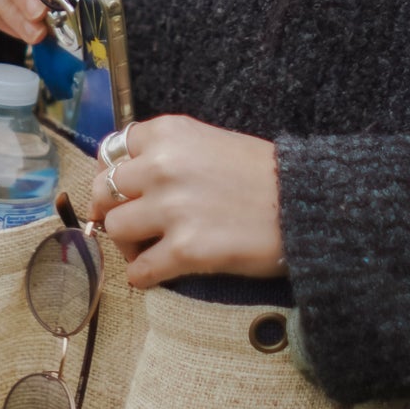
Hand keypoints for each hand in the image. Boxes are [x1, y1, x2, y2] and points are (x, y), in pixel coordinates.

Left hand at [88, 114, 287, 289]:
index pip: (111, 151)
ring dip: (129, 244)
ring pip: (116, 230)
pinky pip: (139, 271)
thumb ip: (168, 153)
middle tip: (133, 223)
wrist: (305, 204)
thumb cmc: (262, 173)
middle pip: (104, 191)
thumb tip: (128, 179)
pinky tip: (160, 273)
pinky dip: (144, 276)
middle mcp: (162, 165)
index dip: (116, 174)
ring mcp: (171, 208)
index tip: (127, 190)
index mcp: (168, 132)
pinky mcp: (185, 250)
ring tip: (150, 249)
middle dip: (114, 209)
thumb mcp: (209, 142)